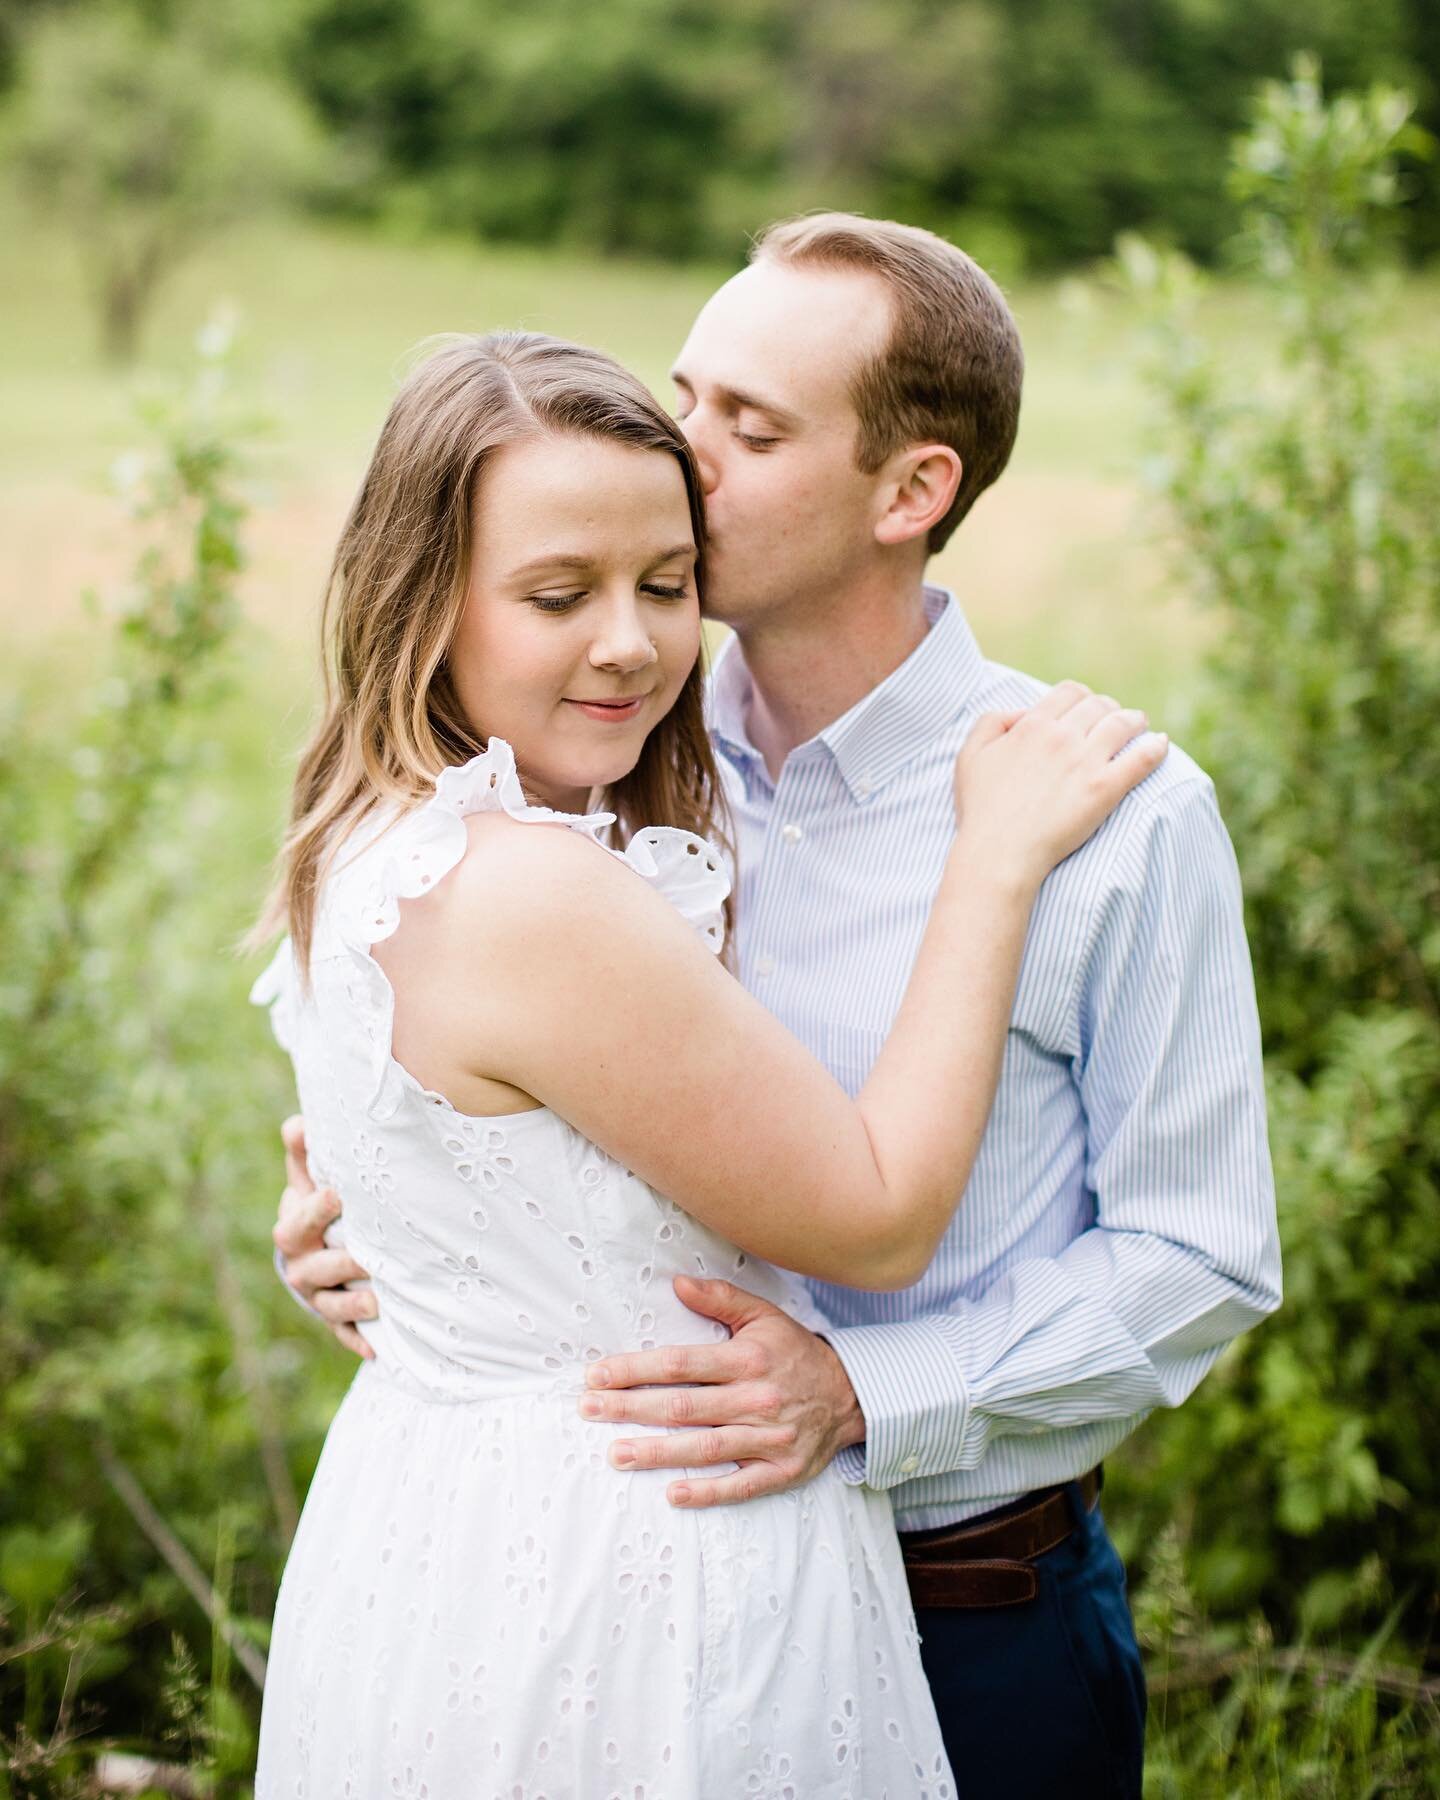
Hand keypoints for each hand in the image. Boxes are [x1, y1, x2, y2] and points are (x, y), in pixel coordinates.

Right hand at [272, 1115, 375, 1359]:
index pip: (297, 1220)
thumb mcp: (310, 1175)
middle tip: (367, 1256)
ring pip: (329, 1305)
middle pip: (313, 1267)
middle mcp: (302, 1265)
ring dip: (352, 1305)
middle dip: (338, 1261)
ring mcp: (317, 1294)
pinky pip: (343, 1335)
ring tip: (379, 1301)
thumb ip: (306, 1151)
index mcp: (294, 1227)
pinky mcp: (334, 1320)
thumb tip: (298, 1123)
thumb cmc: (318, 1201)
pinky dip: (357, 1341)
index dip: (314, 1208)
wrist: (314, 1246)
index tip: (337, 1193)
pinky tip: (376, 1349)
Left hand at [577, 1277, 864, 1507]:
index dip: (636, 1369)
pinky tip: (672, 1492)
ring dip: (656, 1452)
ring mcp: (769, 1439)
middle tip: (590, 1410)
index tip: (598, 1375)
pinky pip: (739, 1486)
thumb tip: (677, 1283)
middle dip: (631, 1408)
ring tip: (616, 1454)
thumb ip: (720, 1298)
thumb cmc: (795, 1352)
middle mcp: (756, 1400)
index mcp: (747, 1360)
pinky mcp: (781, 1471)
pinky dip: (706, 1492)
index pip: (680, 1364)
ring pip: (704, 1447)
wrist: (850, 1394)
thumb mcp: (763, 1316)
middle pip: (683, 1406)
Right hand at [955, 681, 1166, 887]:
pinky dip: (1156, 748)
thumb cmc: (981, 809)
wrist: (999, 852)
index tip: (1087, 709)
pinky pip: (1142, 759)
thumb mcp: (970, 756)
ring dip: (1135, 721)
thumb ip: (991, 722)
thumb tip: (1021, 712)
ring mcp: (1086, 762)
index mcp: (1033, 725)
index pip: (1069, 692)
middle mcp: (1062, 737)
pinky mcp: (1105, 789)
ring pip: (1124, 724)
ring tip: (1141, 726)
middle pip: (1099, 705)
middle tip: (1115, 719)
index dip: (1082, 697)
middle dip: (1109, 708)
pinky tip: (1161, 745)